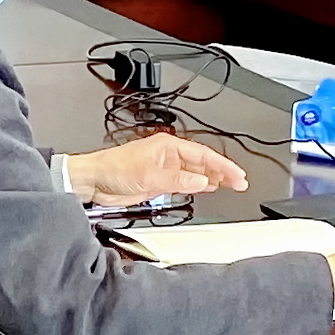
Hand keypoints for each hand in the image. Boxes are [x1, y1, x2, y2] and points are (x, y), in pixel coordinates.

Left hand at [66, 132, 248, 201]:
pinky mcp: (158, 182)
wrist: (95, 181)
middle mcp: (168, 156)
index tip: (237, 175)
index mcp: (168, 146)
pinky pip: (184, 182)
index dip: (223, 165)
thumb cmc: (114, 168)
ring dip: (211, 178)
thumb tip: (202, 181)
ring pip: (194, 172)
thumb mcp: (151, 176)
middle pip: (202, 162)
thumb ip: (179, 179)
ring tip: (229, 185)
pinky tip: (205, 188)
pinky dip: (197, 185)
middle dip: (222, 172)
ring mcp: (164, 169)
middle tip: (239, 182)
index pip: (203, 154)